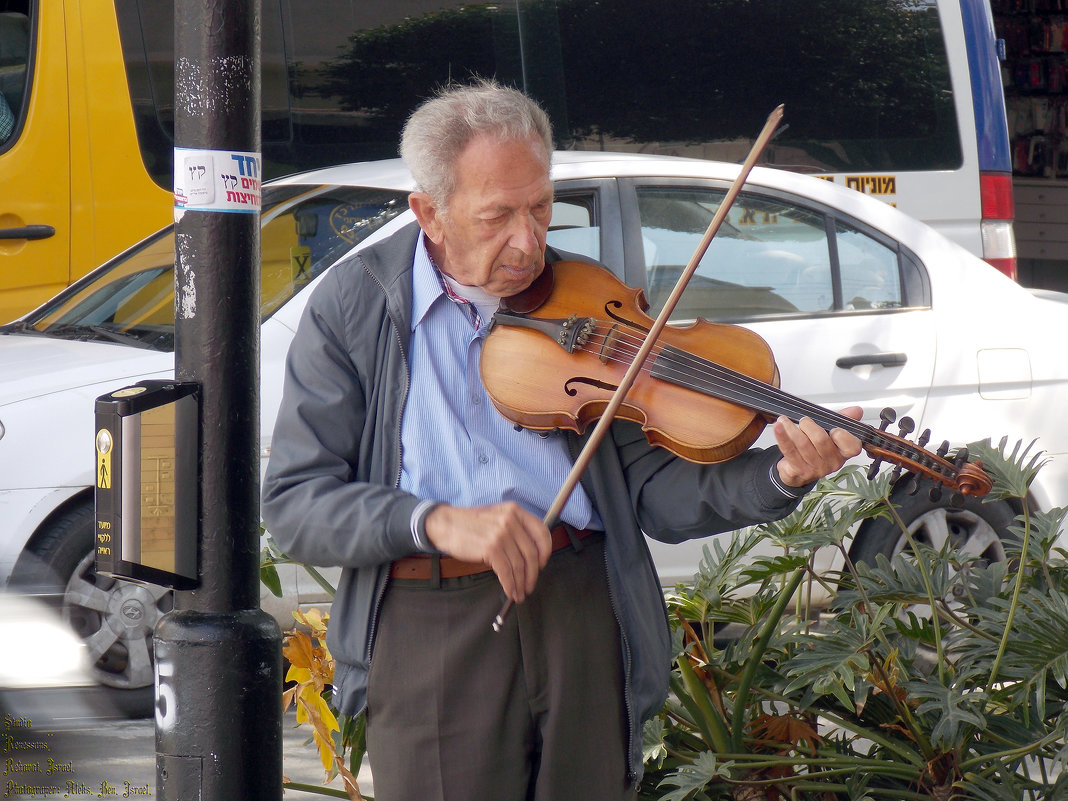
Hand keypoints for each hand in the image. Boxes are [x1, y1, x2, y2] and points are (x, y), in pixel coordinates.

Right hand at [423, 502, 552, 603]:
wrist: (445, 524)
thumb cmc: (471, 524)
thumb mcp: (497, 517)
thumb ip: (515, 529)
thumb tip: (531, 556)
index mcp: (515, 511)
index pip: (542, 532)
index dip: (545, 552)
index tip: (541, 565)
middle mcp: (511, 520)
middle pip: (531, 553)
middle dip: (533, 574)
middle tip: (529, 585)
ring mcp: (501, 534)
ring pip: (519, 565)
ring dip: (521, 583)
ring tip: (519, 593)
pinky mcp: (491, 548)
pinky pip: (506, 572)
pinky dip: (510, 585)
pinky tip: (510, 591)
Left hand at [773, 406, 863, 487]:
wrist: (798, 470)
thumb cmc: (816, 449)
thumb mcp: (831, 434)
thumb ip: (843, 420)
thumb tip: (856, 410)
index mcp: (843, 453)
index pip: (852, 447)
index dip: (843, 436)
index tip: (834, 428)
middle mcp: (831, 462)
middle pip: (821, 440)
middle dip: (809, 426)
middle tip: (803, 420)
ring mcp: (814, 467)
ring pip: (803, 444)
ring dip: (792, 428)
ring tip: (784, 420)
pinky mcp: (798, 469)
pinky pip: (789, 449)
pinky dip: (782, 436)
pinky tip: (778, 427)